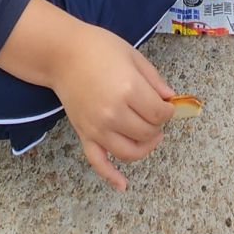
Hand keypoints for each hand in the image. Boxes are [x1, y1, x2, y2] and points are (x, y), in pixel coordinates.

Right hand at [51, 22, 176, 189]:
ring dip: (145, 148)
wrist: (62, 53)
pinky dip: (111, 176)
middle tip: (156, 114)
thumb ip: (154, 79)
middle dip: (157, 125)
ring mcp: (98, 127)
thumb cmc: (99, 48)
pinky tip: (123, 185)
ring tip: (150, 137)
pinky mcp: (85, 134)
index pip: (160, 113)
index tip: (167, 105)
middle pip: (147, 133)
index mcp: (128, 89)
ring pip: (130, 152)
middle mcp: (114, 113)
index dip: (168, 110)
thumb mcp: (133, 56)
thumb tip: (171, 99)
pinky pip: (98, 161)